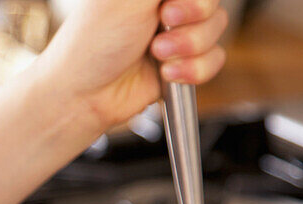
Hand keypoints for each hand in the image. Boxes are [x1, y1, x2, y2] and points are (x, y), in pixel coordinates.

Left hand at [33, 0, 228, 130]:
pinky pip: (214, 60)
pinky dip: (193, 70)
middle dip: (194, 15)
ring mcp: (177, 31)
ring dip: (189, 46)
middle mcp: (167, 2)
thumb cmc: (93, 42)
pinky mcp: (183, 63)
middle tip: (165, 21)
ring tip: (157, 53)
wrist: (85, 95)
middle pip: (212, 0)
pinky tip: (166, 73)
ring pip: (217, 28)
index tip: (170, 3)